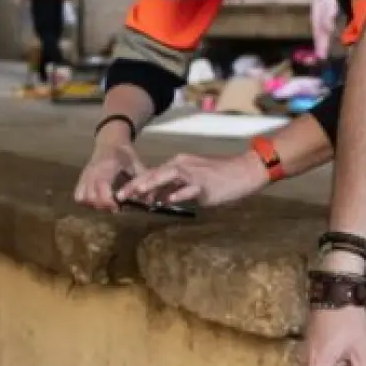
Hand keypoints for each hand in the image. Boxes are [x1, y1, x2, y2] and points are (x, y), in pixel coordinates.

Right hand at [74, 138, 142, 212]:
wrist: (110, 141)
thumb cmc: (124, 154)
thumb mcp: (136, 164)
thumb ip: (142, 181)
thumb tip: (150, 200)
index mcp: (107, 167)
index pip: (101, 188)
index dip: (108, 202)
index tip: (118, 207)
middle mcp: (93, 172)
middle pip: (90, 197)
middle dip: (103, 207)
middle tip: (116, 207)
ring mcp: (85, 175)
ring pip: (82, 198)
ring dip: (94, 205)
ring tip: (107, 204)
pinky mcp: (81, 178)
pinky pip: (78, 196)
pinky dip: (86, 202)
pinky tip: (98, 200)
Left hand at [117, 152, 269, 208]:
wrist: (246, 170)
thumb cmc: (221, 177)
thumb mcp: (194, 182)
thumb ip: (176, 188)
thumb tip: (160, 199)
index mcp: (180, 164)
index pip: (153, 173)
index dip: (137, 183)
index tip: (122, 194)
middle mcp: (183, 165)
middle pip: (155, 173)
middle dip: (136, 184)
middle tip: (120, 195)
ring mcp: (194, 174)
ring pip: (168, 176)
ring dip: (152, 184)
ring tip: (137, 193)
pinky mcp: (206, 184)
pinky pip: (190, 188)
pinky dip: (178, 193)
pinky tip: (168, 201)